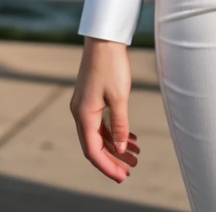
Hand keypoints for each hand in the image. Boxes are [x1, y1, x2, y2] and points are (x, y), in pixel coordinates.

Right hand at [70, 37, 139, 182]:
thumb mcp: (119, 96)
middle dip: (113, 159)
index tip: (122, 176)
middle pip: (95, 145)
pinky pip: (101, 123)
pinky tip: (129, 137)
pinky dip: (114, 132)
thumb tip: (120, 147)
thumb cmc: (111, 64)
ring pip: (99, 134)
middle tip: (131, 170)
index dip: (107, 166)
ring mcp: (84, 105)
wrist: (104, 39)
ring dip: (115, 146)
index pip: (93, 150)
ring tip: (135, 155)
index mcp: (84, 114)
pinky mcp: (91, 98)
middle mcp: (80, 112)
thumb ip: (120, 124)